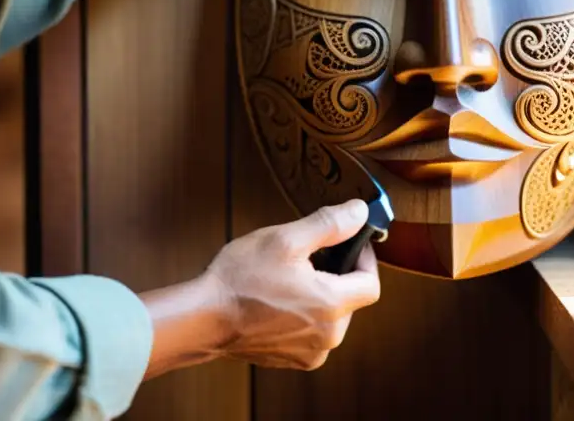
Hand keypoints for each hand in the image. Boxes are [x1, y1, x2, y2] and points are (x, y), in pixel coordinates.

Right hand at [140, 199, 380, 377]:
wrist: (202, 319)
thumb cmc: (240, 279)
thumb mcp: (286, 239)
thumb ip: (329, 224)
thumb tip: (360, 212)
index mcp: (332, 305)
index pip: (371, 283)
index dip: (364, 259)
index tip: (349, 244)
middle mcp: (328, 336)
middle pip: (352, 299)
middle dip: (337, 275)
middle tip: (310, 257)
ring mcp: (310, 352)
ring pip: (333, 316)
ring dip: (320, 295)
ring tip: (289, 279)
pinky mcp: (293, 360)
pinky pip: (313, 332)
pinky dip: (305, 315)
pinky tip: (279, 301)